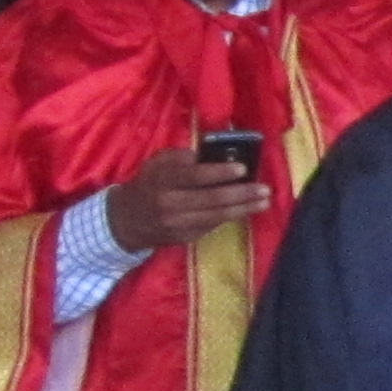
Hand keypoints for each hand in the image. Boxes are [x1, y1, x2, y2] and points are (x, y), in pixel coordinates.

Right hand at [106, 149, 266, 250]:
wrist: (126, 220)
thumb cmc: (149, 183)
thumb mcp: (157, 164)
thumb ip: (180, 157)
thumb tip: (209, 153)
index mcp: (162, 179)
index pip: (194, 175)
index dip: (219, 172)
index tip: (242, 168)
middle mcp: (170, 202)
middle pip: (211, 198)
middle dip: (242, 193)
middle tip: (264, 188)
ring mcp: (178, 223)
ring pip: (217, 215)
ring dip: (245, 208)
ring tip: (264, 200)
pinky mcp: (184, 237)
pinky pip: (213, 225)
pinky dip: (233, 216)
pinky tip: (248, 209)